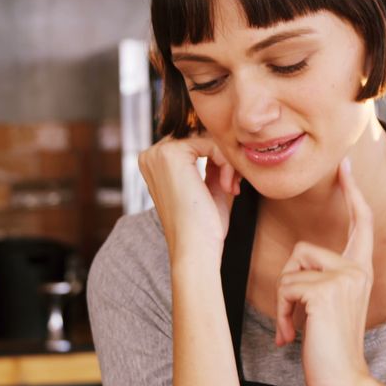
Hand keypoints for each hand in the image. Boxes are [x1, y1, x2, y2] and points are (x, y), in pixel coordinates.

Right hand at [138, 134, 242, 268]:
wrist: (195, 248)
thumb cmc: (203, 225)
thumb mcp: (208, 186)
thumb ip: (211, 162)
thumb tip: (222, 139)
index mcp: (155, 163)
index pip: (195, 142)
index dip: (218, 158)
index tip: (231, 182)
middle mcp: (151, 154)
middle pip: (201, 137)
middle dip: (223, 158)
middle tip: (234, 184)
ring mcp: (158, 153)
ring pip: (208, 139)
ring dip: (227, 161)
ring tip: (231, 186)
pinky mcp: (171, 154)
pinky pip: (210, 143)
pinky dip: (226, 162)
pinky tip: (227, 186)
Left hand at [274, 158, 374, 385]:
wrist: (343, 381)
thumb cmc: (329, 347)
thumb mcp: (328, 306)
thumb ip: (322, 280)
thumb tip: (296, 267)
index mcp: (361, 270)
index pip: (360, 222)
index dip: (353, 191)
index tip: (346, 164)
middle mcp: (358, 269)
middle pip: (303, 249)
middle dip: (287, 283)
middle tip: (294, 317)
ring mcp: (345, 278)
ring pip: (291, 269)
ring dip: (284, 302)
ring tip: (297, 328)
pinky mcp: (326, 291)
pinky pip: (286, 287)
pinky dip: (282, 313)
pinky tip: (295, 335)